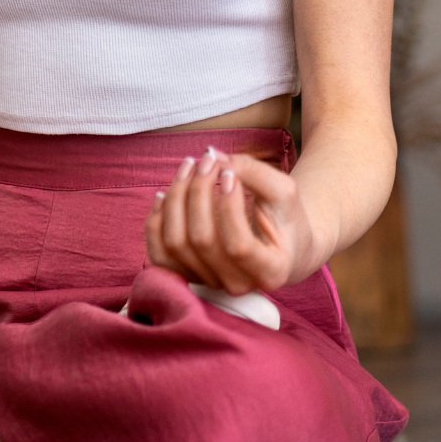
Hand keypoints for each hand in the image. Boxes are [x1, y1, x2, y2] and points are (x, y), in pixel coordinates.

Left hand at [144, 146, 317, 294]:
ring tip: (188, 167)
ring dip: (176, 198)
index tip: (230, 174)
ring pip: (176, 244)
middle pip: (201, 240)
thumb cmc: (285, 217)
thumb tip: (214, 157)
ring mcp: (210, 283)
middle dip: (198, 192)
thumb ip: (253, 172)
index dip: (228, 206)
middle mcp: (238, 284)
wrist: (280, 245)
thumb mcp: (283, 192)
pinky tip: (164, 194)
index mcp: (271, 271)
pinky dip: (155, 221)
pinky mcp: (187, 275)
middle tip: (207, 159)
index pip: (238, 244)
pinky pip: (158, 253)